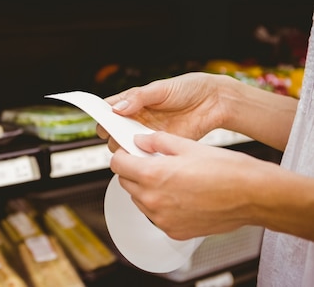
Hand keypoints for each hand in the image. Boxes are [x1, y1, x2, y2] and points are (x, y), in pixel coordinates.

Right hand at [97, 72, 232, 152]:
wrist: (213, 102)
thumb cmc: (187, 89)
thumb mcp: (160, 88)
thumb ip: (138, 98)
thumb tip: (117, 109)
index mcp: (131, 102)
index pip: (107, 111)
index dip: (102, 117)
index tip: (102, 121)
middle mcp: (135, 119)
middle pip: (112, 132)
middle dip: (112, 135)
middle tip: (119, 134)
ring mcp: (146, 134)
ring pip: (125, 146)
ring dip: (125, 148)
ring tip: (133, 144)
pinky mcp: (159, 146)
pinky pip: (144, 155)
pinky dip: (142, 157)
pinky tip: (146, 153)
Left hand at [110, 131, 264, 239]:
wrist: (254, 196)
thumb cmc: (227, 170)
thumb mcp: (188, 146)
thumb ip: (158, 142)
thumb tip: (140, 141)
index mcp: (153, 175)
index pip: (118, 165)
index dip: (122, 156)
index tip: (128, 153)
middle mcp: (154, 200)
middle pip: (126, 183)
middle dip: (133, 171)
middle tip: (150, 163)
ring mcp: (162, 219)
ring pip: (139, 201)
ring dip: (146, 189)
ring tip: (170, 180)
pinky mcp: (173, 231)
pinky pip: (156, 216)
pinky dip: (161, 206)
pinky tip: (180, 196)